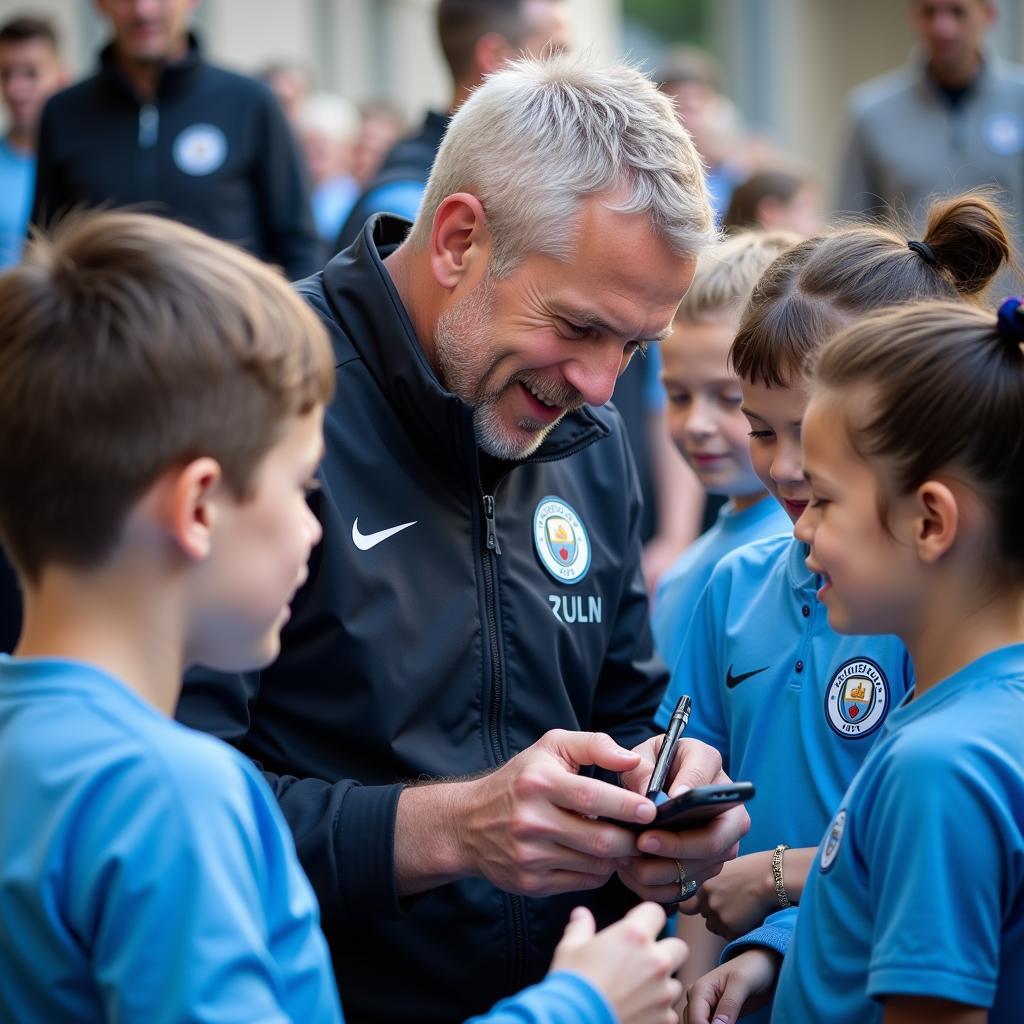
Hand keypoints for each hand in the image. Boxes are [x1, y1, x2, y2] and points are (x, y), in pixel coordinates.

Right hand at [458, 730, 658, 896]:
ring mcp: (529, 856)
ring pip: (595, 865)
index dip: (627, 806)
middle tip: (644, 833)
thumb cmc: (520, 780)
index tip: (650, 809)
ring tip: (623, 843)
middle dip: (631, 839)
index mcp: (539, 782)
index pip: (593, 797)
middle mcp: (531, 821)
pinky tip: (598, 857)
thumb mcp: (550, 748)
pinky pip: (582, 882)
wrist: (468, 822)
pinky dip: (599, 872)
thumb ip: (594, 745)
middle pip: (600, 840)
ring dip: (617, 856)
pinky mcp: (530, 883)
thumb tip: (631, 759)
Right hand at [552, 903, 685, 1023]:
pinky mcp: (664, 1019)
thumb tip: (581, 915)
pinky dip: (657, 1010)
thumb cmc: (573, 985)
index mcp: (634, 936)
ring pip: (675, 981)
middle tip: (644, 959)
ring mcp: (662, 992)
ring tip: (638, 990)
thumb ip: (581, 928)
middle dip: (666, 950)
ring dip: (661, 983)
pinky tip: (637, 1010)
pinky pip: (669, 1011)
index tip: (636, 926)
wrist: (574, 1022)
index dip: (646, 917)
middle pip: (679, 947)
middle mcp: (655, 961)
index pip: (656, 912)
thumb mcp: (570, 949)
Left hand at [617, 738, 748, 902]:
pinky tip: (631, 873)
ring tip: (628, 860)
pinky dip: (656, 886)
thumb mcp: (643, 755)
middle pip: (714, 840)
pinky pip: (686, 886)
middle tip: (641, 841)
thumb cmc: (652, 764)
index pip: (707, 786)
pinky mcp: (708, 866)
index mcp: (710, 765)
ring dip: (661, 870)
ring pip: (700, 868)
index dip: (688, 800)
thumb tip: (647, 795)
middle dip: (676, 846)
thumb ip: (642, 769)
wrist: (658, 782)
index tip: (663, 807)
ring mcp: (723, 841)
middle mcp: (728, 806)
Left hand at [678, 851, 774, 938]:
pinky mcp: (731, 929)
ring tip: (742, 912)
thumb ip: (713, 883)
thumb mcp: (725, 869)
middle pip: (705, 917)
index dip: (695, 907)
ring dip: (725, 924)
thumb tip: (707, 894)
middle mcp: (707, 902)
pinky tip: (749, 919)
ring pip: (716, 928)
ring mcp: (718, 916)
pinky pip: (730, 936)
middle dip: (715, 914)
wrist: (773, 877)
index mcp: (704, 885)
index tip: (702, 907)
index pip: (687, 906)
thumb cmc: (754, 869)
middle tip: (733, 906)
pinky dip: (737, 931)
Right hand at [683, 950, 779, 1023]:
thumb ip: (729, 1005)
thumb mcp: (742, 983)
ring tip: (732, 1021)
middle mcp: (696, 998)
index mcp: (699, 989)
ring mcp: (702, 1006)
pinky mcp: (712, 1013)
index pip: (696, 1020)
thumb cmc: (752, 968)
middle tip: (732, 1022)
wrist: (761, 963)